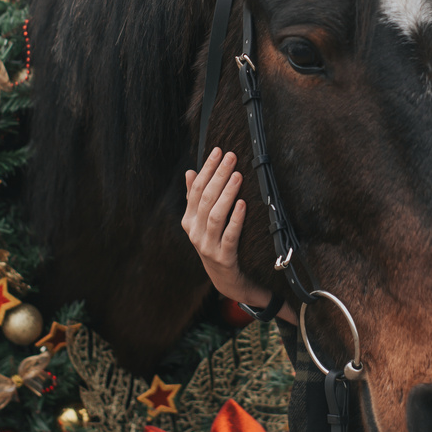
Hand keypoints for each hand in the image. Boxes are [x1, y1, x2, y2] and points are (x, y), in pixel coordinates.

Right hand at [182, 148, 296, 324]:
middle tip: (232, 156)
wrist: (228, 281)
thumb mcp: (204, 222)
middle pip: (205, 199)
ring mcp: (207, 246)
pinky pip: (229, 236)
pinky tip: (243, 204)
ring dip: (226, 193)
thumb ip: (196, 198)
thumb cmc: (217, 245)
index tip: (219, 150)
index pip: (196, 189)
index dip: (207, 169)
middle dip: (219, 175)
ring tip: (238, 175)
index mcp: (189, 221)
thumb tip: (189, 171)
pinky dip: (235, 219)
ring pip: (215, 215)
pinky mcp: (223, 258)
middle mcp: (195, 233)